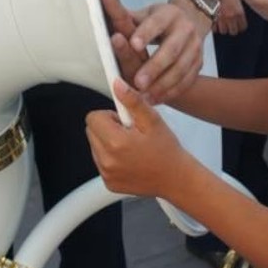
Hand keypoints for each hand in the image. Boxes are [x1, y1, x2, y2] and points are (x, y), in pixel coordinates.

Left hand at [86, 79, 186, 197]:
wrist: (175, 179)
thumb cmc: (167, 151)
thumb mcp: (152, 120)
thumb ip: (132, 101)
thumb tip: (117, 85)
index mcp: (116, 142)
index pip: (93, 118)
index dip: (110, 115)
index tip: (125, 120)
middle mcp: (107, 160)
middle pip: (91, 132)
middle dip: (108, 128)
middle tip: (130, 133)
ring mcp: (107, 173)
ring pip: (95, 147)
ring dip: (108, 143)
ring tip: (131, 147)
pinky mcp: (109, 182)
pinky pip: (101, 162)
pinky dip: (111, 158)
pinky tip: (130, 159)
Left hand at [95, 0, 205, 103]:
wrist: (192, 22)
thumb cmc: (158, 20)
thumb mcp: (144, 14)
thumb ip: (125, 15)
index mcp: (168, 14)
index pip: (156, 23)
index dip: (145, 33)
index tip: (132, 44)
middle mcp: (185, 29)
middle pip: (171, 50)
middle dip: (154, 67)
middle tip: (137, 82)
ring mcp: (195, 47)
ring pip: (180, 69)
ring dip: (162, 84)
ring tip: (145, 96)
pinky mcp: (199, 63)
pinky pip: (187, 80)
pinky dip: (172, 92)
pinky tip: (157, 100)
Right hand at [213, 0, 246, 35]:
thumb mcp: (236, 0)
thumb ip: (238, 11)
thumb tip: (238, 19)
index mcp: (239, 12)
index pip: (243, 27)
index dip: (240, 27)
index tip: (238, 26)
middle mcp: (231, 17)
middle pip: (233, 32)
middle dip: (231, 29)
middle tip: (229, 25)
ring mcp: (221, 19)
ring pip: (223, 31)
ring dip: (222, 28)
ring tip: (220, 23)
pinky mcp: (211, 19)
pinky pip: (214, 28)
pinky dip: (214, 26)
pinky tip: (214, 20)